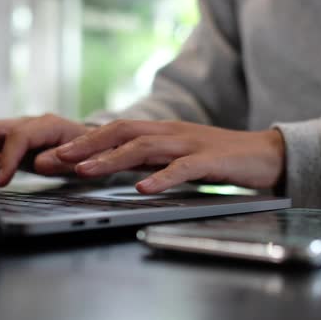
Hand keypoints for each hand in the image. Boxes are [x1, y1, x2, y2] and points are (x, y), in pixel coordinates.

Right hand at [0, 113, 91, 186]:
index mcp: (48, 125)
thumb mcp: (86, 156)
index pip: (18, 136)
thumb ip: (62, 159)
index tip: (2, 181)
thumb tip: (39, 163)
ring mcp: (18, 131)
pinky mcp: (12, 143)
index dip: (8, 158)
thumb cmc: (91, 150)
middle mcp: (29, 124)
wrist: (92, 143)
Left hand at [55, 120, 285, 193]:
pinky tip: (142, 188)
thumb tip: (115, 166)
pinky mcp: (210, 161)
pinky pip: (182, 168)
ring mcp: (190, 145)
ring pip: (145, 147)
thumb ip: (150, 159)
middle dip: (86, 146)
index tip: (56, 154)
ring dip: (112, 159)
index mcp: (161, 132)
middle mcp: (171, 133)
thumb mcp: (176, 156)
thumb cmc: (217, 158)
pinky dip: (160, 178)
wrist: (264, 153)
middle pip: (122, 133)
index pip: (116, 131)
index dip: (84, 141)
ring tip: (85, 171)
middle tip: (57, 159)